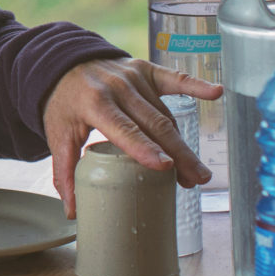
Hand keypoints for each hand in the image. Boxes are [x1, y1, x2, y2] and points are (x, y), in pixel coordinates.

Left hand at [41, 58, 222, 217]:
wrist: (62, 63)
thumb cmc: (63, 103)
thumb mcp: (58, 135)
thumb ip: (64, 172)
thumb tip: (73, 212)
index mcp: (94, 103)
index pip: (123, 129)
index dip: (145, 148)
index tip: (166, 166)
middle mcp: (118, 88)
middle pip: (154, 125)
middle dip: (178, 154)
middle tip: (196, 179)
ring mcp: (134, 77)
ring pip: (165, 114)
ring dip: (183, 142)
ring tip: (195, 171)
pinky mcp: (146, 70)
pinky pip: (174, 79)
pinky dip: (196, 86)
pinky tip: (216, 93)